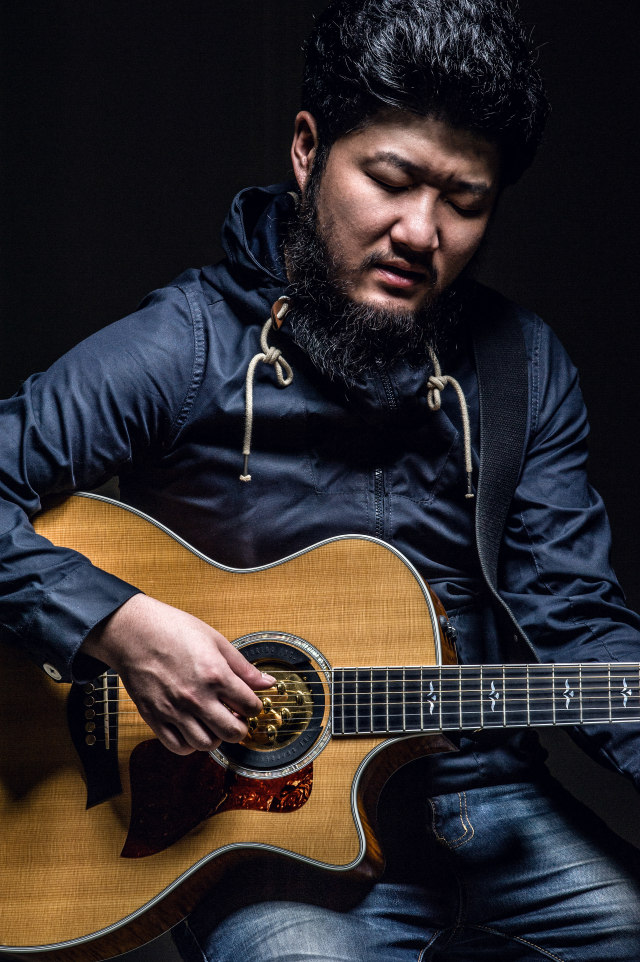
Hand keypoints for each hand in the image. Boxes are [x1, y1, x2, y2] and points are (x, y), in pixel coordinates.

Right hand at [81, 594, 273, 754]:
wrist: (133, 631)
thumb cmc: (172, 630)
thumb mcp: (215, 640)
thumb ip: (243, 666)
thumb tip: (267, 683)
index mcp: (215, 675)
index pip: (251, 706)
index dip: (255, 706)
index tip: (250, 703)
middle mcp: (197, 697)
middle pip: (233, 732)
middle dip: (241, 727)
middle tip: (237, 718)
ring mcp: (174, 710)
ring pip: (207, 744)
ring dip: (216, 737)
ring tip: (214, 723)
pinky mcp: (155, 717)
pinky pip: (178, 747)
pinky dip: (190, 744)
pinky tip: (193, 729)